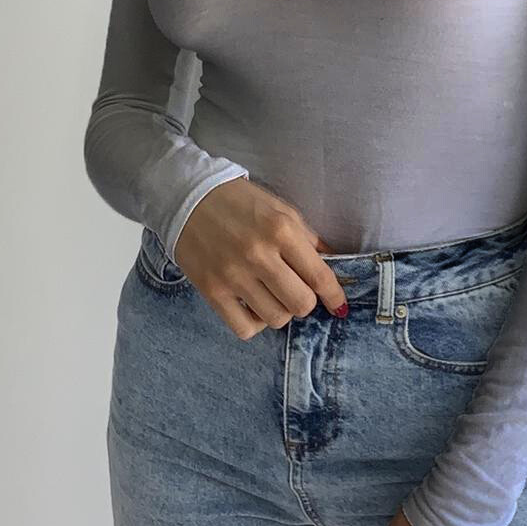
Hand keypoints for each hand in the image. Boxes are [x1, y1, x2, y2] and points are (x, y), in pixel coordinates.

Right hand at [172, 177, 348, 336]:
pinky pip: (244, 328)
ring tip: (272, 295)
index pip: (319, 276)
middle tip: (297, 290)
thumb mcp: (281, 210)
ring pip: (276, 318)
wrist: (189, 197)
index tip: (338, 304)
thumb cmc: (240, 202)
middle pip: (301, 304)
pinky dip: (254, 323)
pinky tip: (253, 306)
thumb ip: (307, 239)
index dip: (334, 295)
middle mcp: (258, 254)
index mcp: (281, 230)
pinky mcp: (211, 291)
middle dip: (305, 300)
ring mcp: (233, 275)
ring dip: (280, 311)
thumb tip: (332, 264)